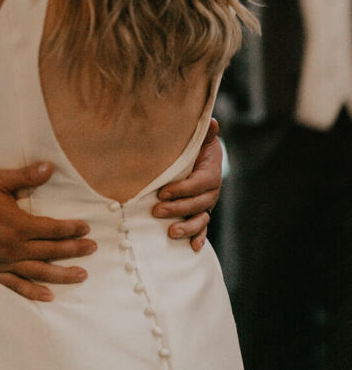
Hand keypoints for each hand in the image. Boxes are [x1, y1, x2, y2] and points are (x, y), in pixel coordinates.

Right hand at [0, 162, 96, 300]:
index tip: (86, 228)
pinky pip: (15, 285)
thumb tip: (50, 167)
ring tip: (81, 275)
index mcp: (17, 224)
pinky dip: (32, 291)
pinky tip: (48, 296)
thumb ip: (26, 176)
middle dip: (74, 250)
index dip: (71, 229)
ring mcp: (2, 262)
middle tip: (92, 249)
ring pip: (38, 272)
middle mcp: (13, 247)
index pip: (52, 229)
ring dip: (61, 274)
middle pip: (50, 251)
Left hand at [152, 118, 222, 251]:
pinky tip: (193, 248)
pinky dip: (199, 238)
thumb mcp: (201, 139)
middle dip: (177, 209)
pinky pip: (203, 228)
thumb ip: (206, 133)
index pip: (197, 184)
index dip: (181, 189)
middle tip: (156, 211)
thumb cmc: (197, 147)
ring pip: (200, 219)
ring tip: (171, 232)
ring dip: (187, 227)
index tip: (162, 192)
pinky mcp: (202, 214)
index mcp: (211, 174)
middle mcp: (211, 192)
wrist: (204, 159)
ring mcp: (207, 205)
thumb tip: (212, 121)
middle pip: (197, 204)